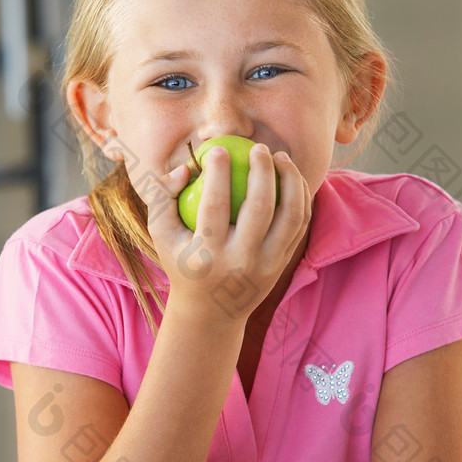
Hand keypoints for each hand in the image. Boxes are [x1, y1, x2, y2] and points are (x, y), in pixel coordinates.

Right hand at [141, 144, 309, 325]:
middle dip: (263, 171)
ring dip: (291, 181)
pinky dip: (300, 197)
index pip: (215, 206)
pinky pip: (299, 224)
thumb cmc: (181, 262)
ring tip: (281, 157)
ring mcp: (267, 265)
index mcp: (207, 256)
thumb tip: (185, 167)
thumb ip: (162, 195)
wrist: (210, 312)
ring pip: (290, 216)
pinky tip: (291, 177)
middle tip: (259, 148)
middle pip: (259, 208)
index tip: (219, 149)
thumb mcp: (160, 234)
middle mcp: (240, 262)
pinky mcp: (282, 264)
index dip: (218, 173)